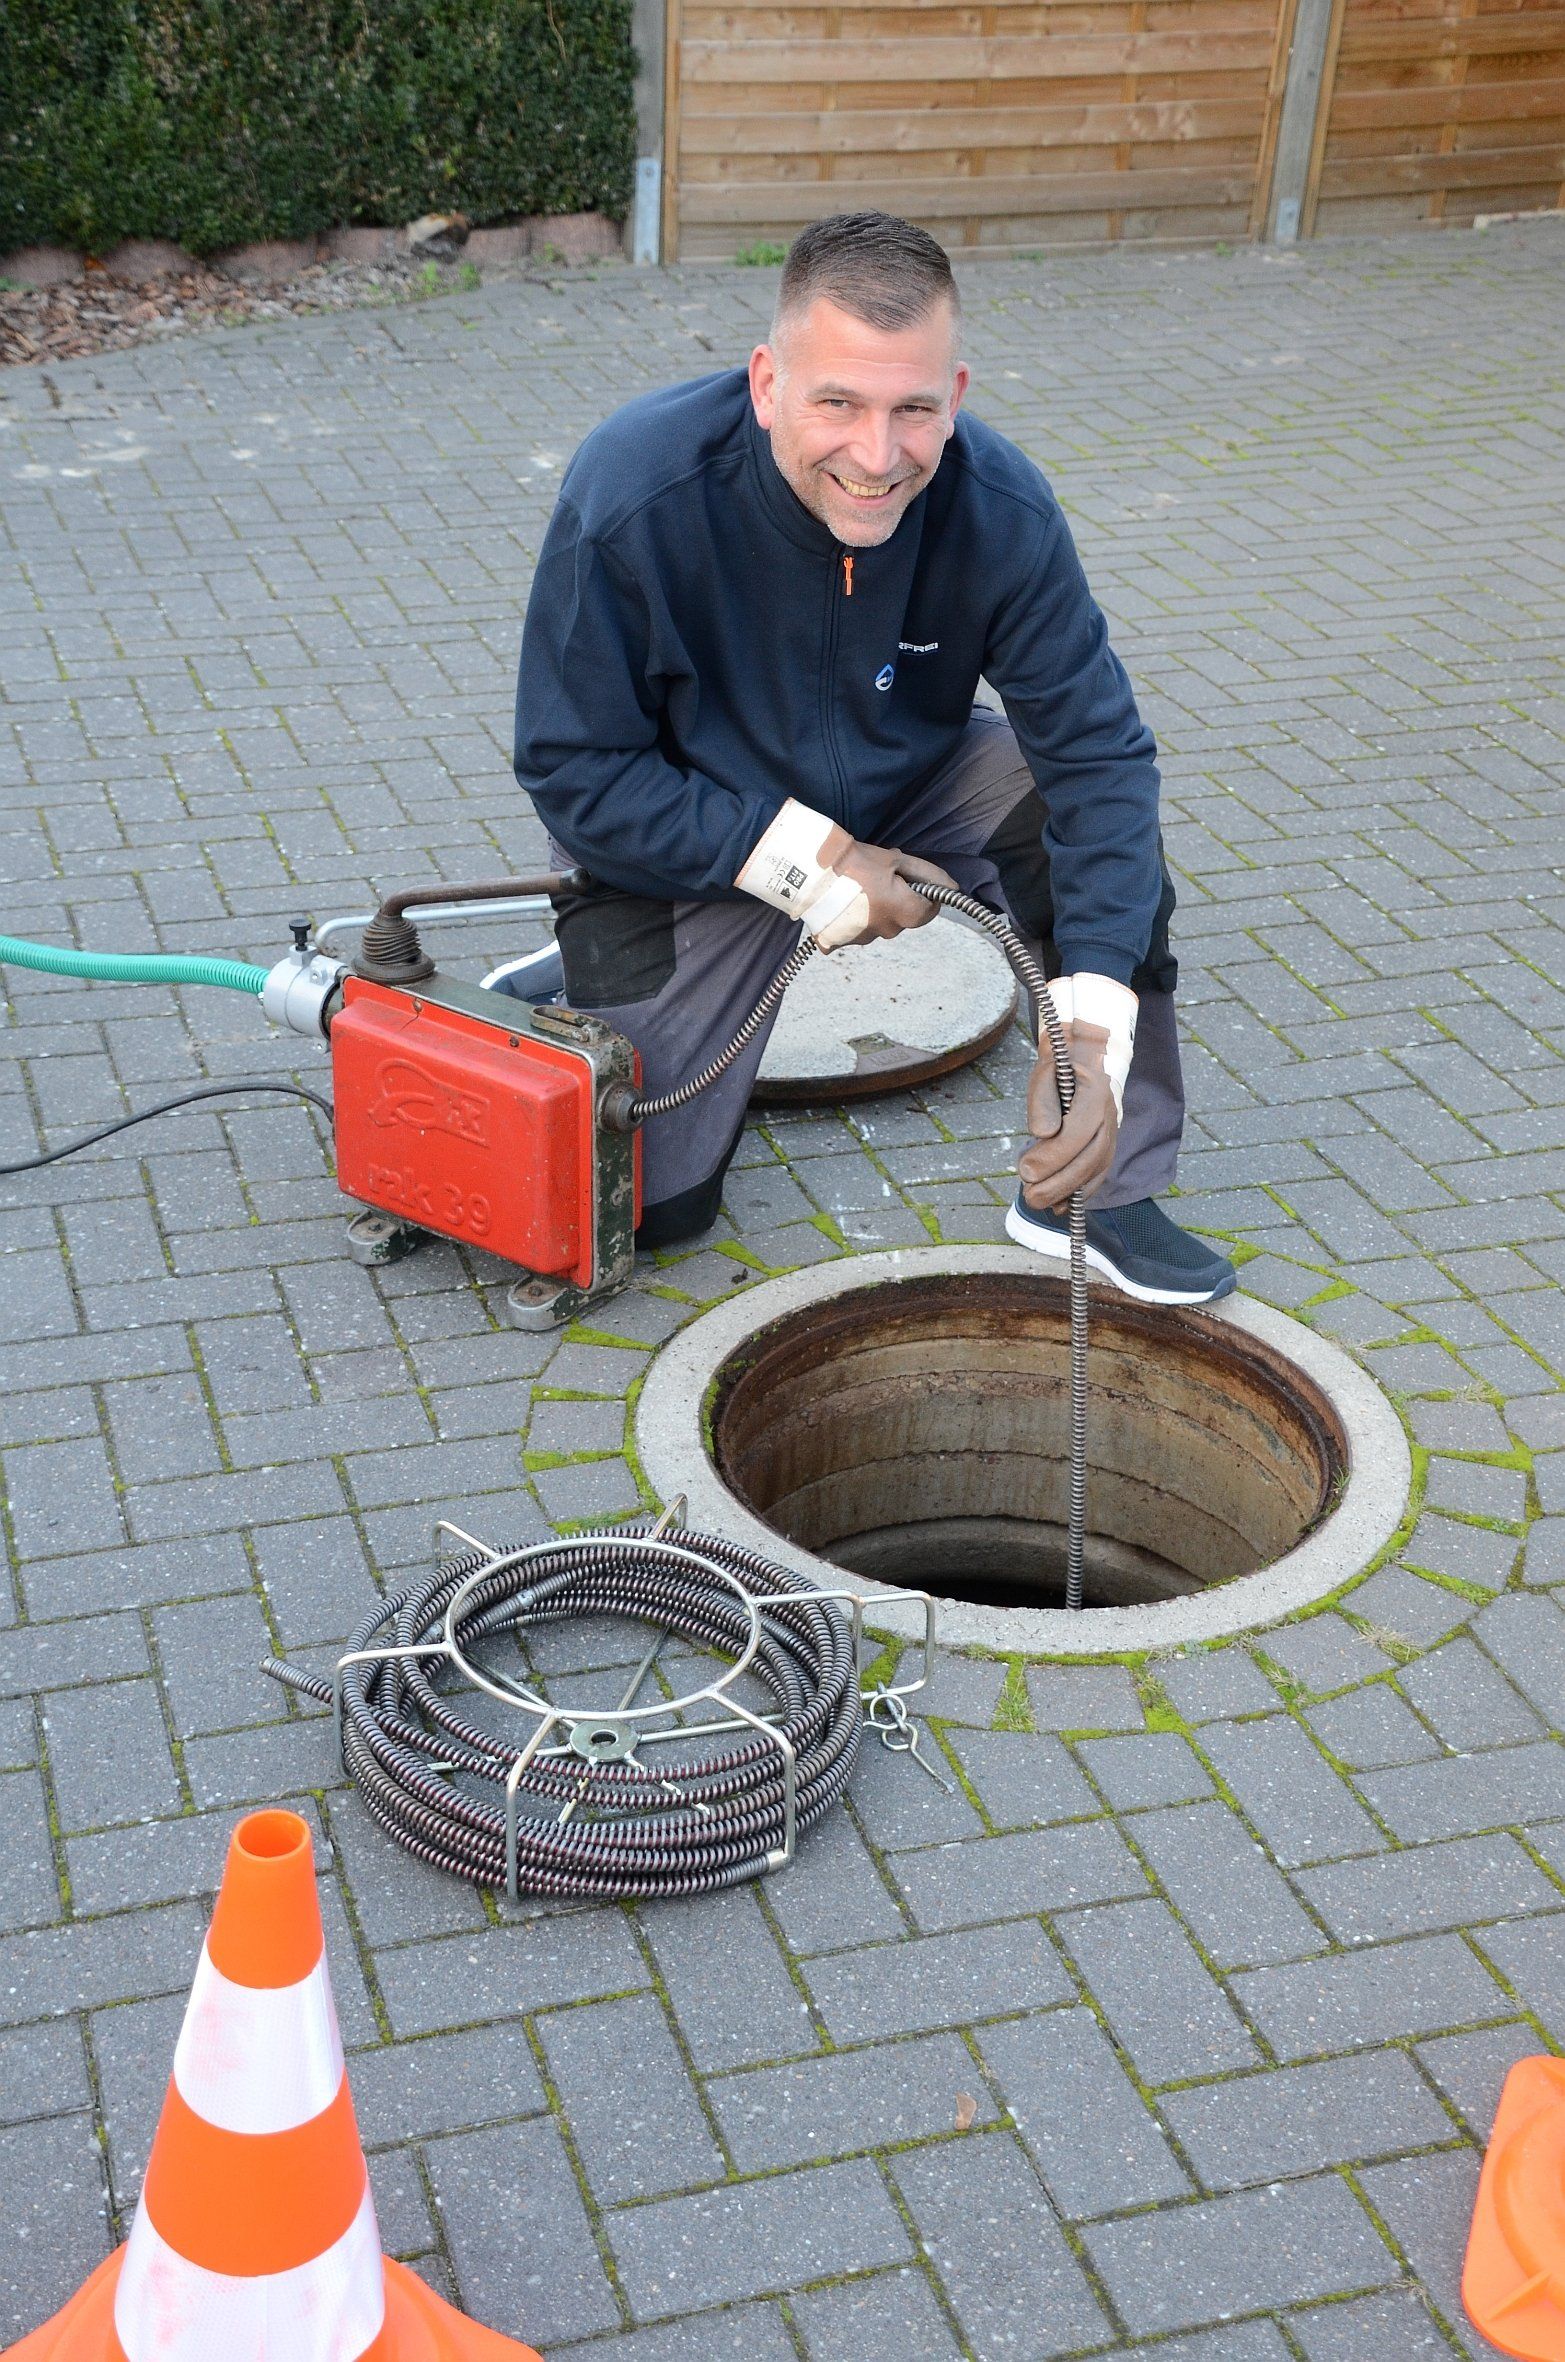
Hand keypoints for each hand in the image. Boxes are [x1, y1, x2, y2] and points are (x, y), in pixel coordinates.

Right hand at [818, 839, 958, 949]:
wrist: (809, 868)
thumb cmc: (855, 861)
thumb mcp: (895, 859)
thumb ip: (926, 875)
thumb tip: (951, 887)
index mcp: (902, 912)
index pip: (928, 911)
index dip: (924, 894)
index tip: (912, 881)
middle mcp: (884, 932)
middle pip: (901, 919)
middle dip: (897, 901)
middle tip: (878, 879)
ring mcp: (860, 940)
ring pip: (877, 926)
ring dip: (873, 911)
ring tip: (855, 889)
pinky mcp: (837, 942)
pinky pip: (852, 932)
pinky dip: (850, 920)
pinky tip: (840, 904)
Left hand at [1019, 1022, 1118, 1209]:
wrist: (1086, 1062)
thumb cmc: (1060, 1068)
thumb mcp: (1046, 1071)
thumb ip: (1042, 1100)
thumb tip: (1042, 1134)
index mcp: (1096, 1094)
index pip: (1078, 1133)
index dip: (1053, 1156)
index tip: (1025, 1170)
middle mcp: (1110, 1118)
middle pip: (1090, 1159)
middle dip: (1059, 1183)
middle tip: (1029, 1196)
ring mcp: (1112, 1136)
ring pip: (1095, 1173)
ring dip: (1066, 1193)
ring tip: (1037, 1201)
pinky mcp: (1106, 1151)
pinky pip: (1097, 1178)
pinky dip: (1078, 1196)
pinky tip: (1057, 1207)